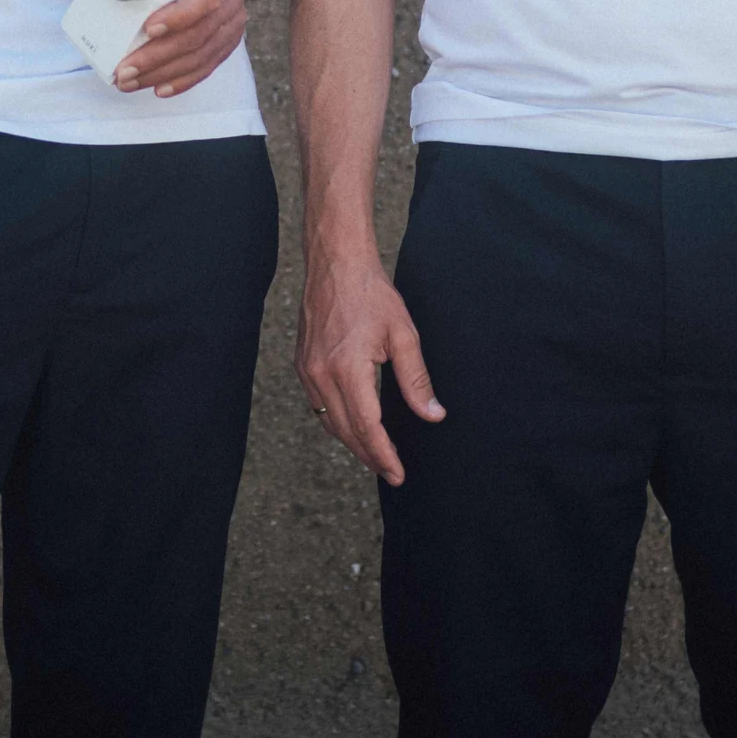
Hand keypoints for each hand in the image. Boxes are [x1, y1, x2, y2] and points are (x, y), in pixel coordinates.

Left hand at [114, 0, 251, 96]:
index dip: (178, 17)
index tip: (148, 29)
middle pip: (197, 36)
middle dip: (157, 57)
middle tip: (124, 69)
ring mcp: (232, 22)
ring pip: (200, 56)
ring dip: (163, 74)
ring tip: (130, 82)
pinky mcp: (229, 39)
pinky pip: (208, 65)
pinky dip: (183, 81)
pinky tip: (159, 89)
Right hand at [298, 247, 443, 483]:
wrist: (336, 263)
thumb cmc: (372, 293)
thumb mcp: (403, 334)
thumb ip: (416, 379)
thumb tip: (434, 415)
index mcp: (348, 367)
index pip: (367, 426)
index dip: (383, 454)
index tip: (397, 474)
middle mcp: (322, 374)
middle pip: (346, 431)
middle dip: (370, 456)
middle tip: (391, 473)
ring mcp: (308, 370)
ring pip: (330, 422)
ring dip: (352, 442)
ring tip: (376, 456)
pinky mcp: (303, 364)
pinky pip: (319, 406)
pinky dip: (337, 422)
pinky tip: (353, 426)